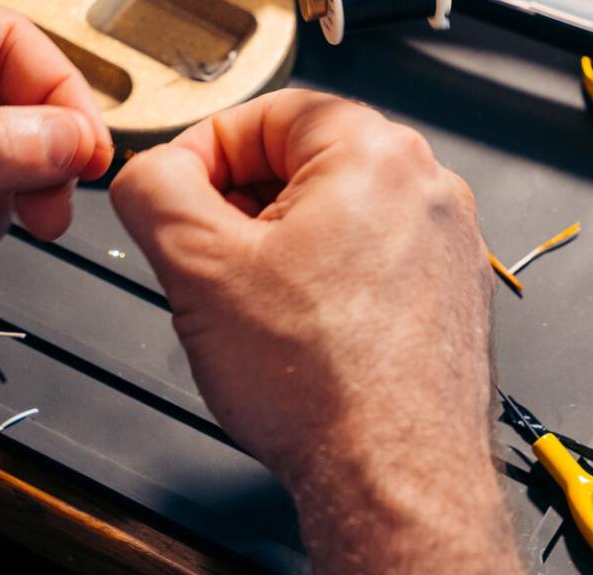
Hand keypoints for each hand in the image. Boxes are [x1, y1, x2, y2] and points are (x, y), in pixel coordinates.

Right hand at [110, 91, 510, 573]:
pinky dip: (324, 286)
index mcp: (375, 151)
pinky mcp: (447, 297)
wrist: (392, 479)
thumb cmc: (323, 384)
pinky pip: (369, 263)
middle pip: (301, 163)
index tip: (172, 194)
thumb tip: (144, 171)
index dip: (201, 153)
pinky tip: (295, 336)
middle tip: (203, 258)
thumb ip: (153, 189)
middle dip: (239, 206)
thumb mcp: (196, 266)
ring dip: (277, 249)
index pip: (265, 112)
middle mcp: (426, 186)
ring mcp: (445, 244)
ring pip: (333, 217)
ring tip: (248, 307)